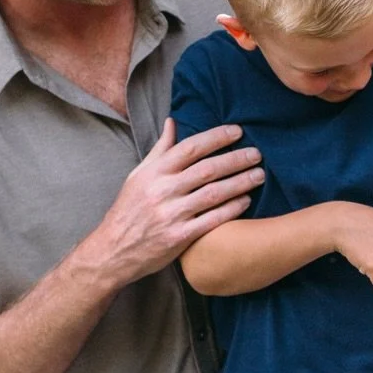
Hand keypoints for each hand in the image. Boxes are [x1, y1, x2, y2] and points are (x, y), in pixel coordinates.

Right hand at [87, 119, 263, 284]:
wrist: (113, 250)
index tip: (237, 131)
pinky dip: (231, 209)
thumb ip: (160, 150)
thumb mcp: (138, 176)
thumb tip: (173, 122)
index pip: (190, 147)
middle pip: (207, 169)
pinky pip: (212, 220)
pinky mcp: (179, 237)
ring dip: (240, 182)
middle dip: (235, 159)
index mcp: (154, 172)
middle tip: (257, 153)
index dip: (216, 137)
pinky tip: (246, 201)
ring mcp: (171, 214)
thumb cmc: (129, 210)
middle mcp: (163, 190)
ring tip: (259, 175)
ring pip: (213, 193)